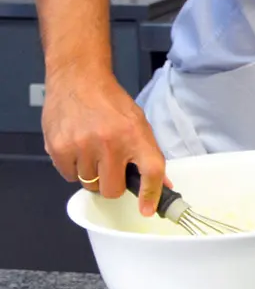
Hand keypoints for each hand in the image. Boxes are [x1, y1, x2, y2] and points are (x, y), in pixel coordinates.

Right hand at [42, 70, 164, 216]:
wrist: (78, 79)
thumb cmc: (110, 102)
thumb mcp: (138, 123)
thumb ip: (148, 153)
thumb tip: (162, 184)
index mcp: (135, 134)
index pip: (151, 171)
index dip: (151, 194)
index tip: (147, 209)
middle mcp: (110, 142)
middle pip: (113, 189)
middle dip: (113, 184)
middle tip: (111, 168)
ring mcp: (82, 146)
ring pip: (89, 185)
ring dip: (92, 174)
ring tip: (92, 150)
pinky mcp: (59, 148)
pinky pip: (68, 176)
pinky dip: (73, 168)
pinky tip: (77, 148)